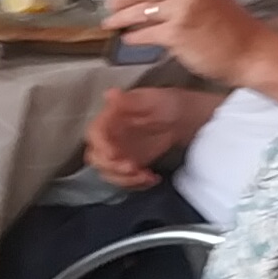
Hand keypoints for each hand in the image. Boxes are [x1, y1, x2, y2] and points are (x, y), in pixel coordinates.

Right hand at [83, 87, 219, 188]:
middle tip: (133, 168)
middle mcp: (108, 137)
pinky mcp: (129, 165)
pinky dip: (137, 184)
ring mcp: (118, 153)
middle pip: (96, 158)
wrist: (183, 118)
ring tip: (147, 176)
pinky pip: (124, 180)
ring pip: (108, 173)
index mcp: (109, 119)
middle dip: (112, 168)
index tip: (114, 154)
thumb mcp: (151, 99)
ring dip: (126, 179)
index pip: (94, 134)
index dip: (100, 146)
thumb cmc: (167, 104)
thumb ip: (130, 100)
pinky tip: (153, 178)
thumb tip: (110, 94)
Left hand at [113, 0, 277, 98]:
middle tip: (112, 4)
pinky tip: (129, 38)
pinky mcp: (175, 34)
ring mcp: (181, 9)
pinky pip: (143, 33)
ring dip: (119, 18)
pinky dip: (132, 36)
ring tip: (112, 22)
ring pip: (137, 10)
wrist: (250, 51)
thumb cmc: (230, 25)